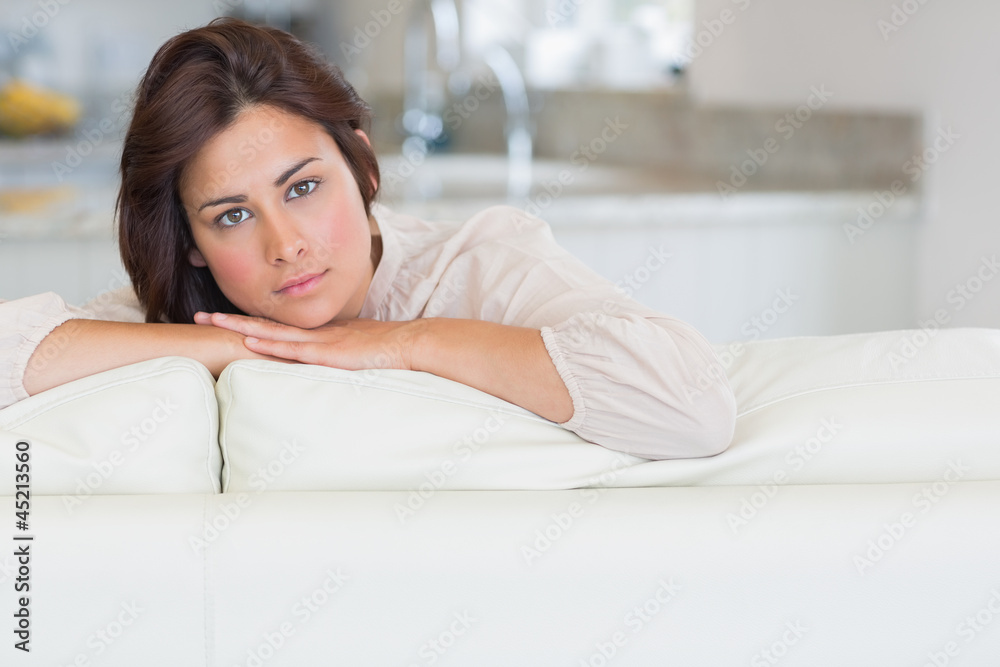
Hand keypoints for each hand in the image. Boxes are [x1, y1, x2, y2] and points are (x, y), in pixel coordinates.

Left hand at [194, 312, 418, 370]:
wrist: (409, 344)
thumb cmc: (389, 350)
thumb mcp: (357, 352)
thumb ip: (339, 356)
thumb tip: (329, 366)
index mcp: (320, 333)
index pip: (278, 327)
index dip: (250, 322)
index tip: (224, 321)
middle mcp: (314, 332)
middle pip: (265, 324)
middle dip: (231, 321)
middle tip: (200, 318)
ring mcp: (319, 341)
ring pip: (271, 332)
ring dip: (239, 327)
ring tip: (211, 323)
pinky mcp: (328, 353)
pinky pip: (293, 348)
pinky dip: (270, 344)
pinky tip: (249, 341)